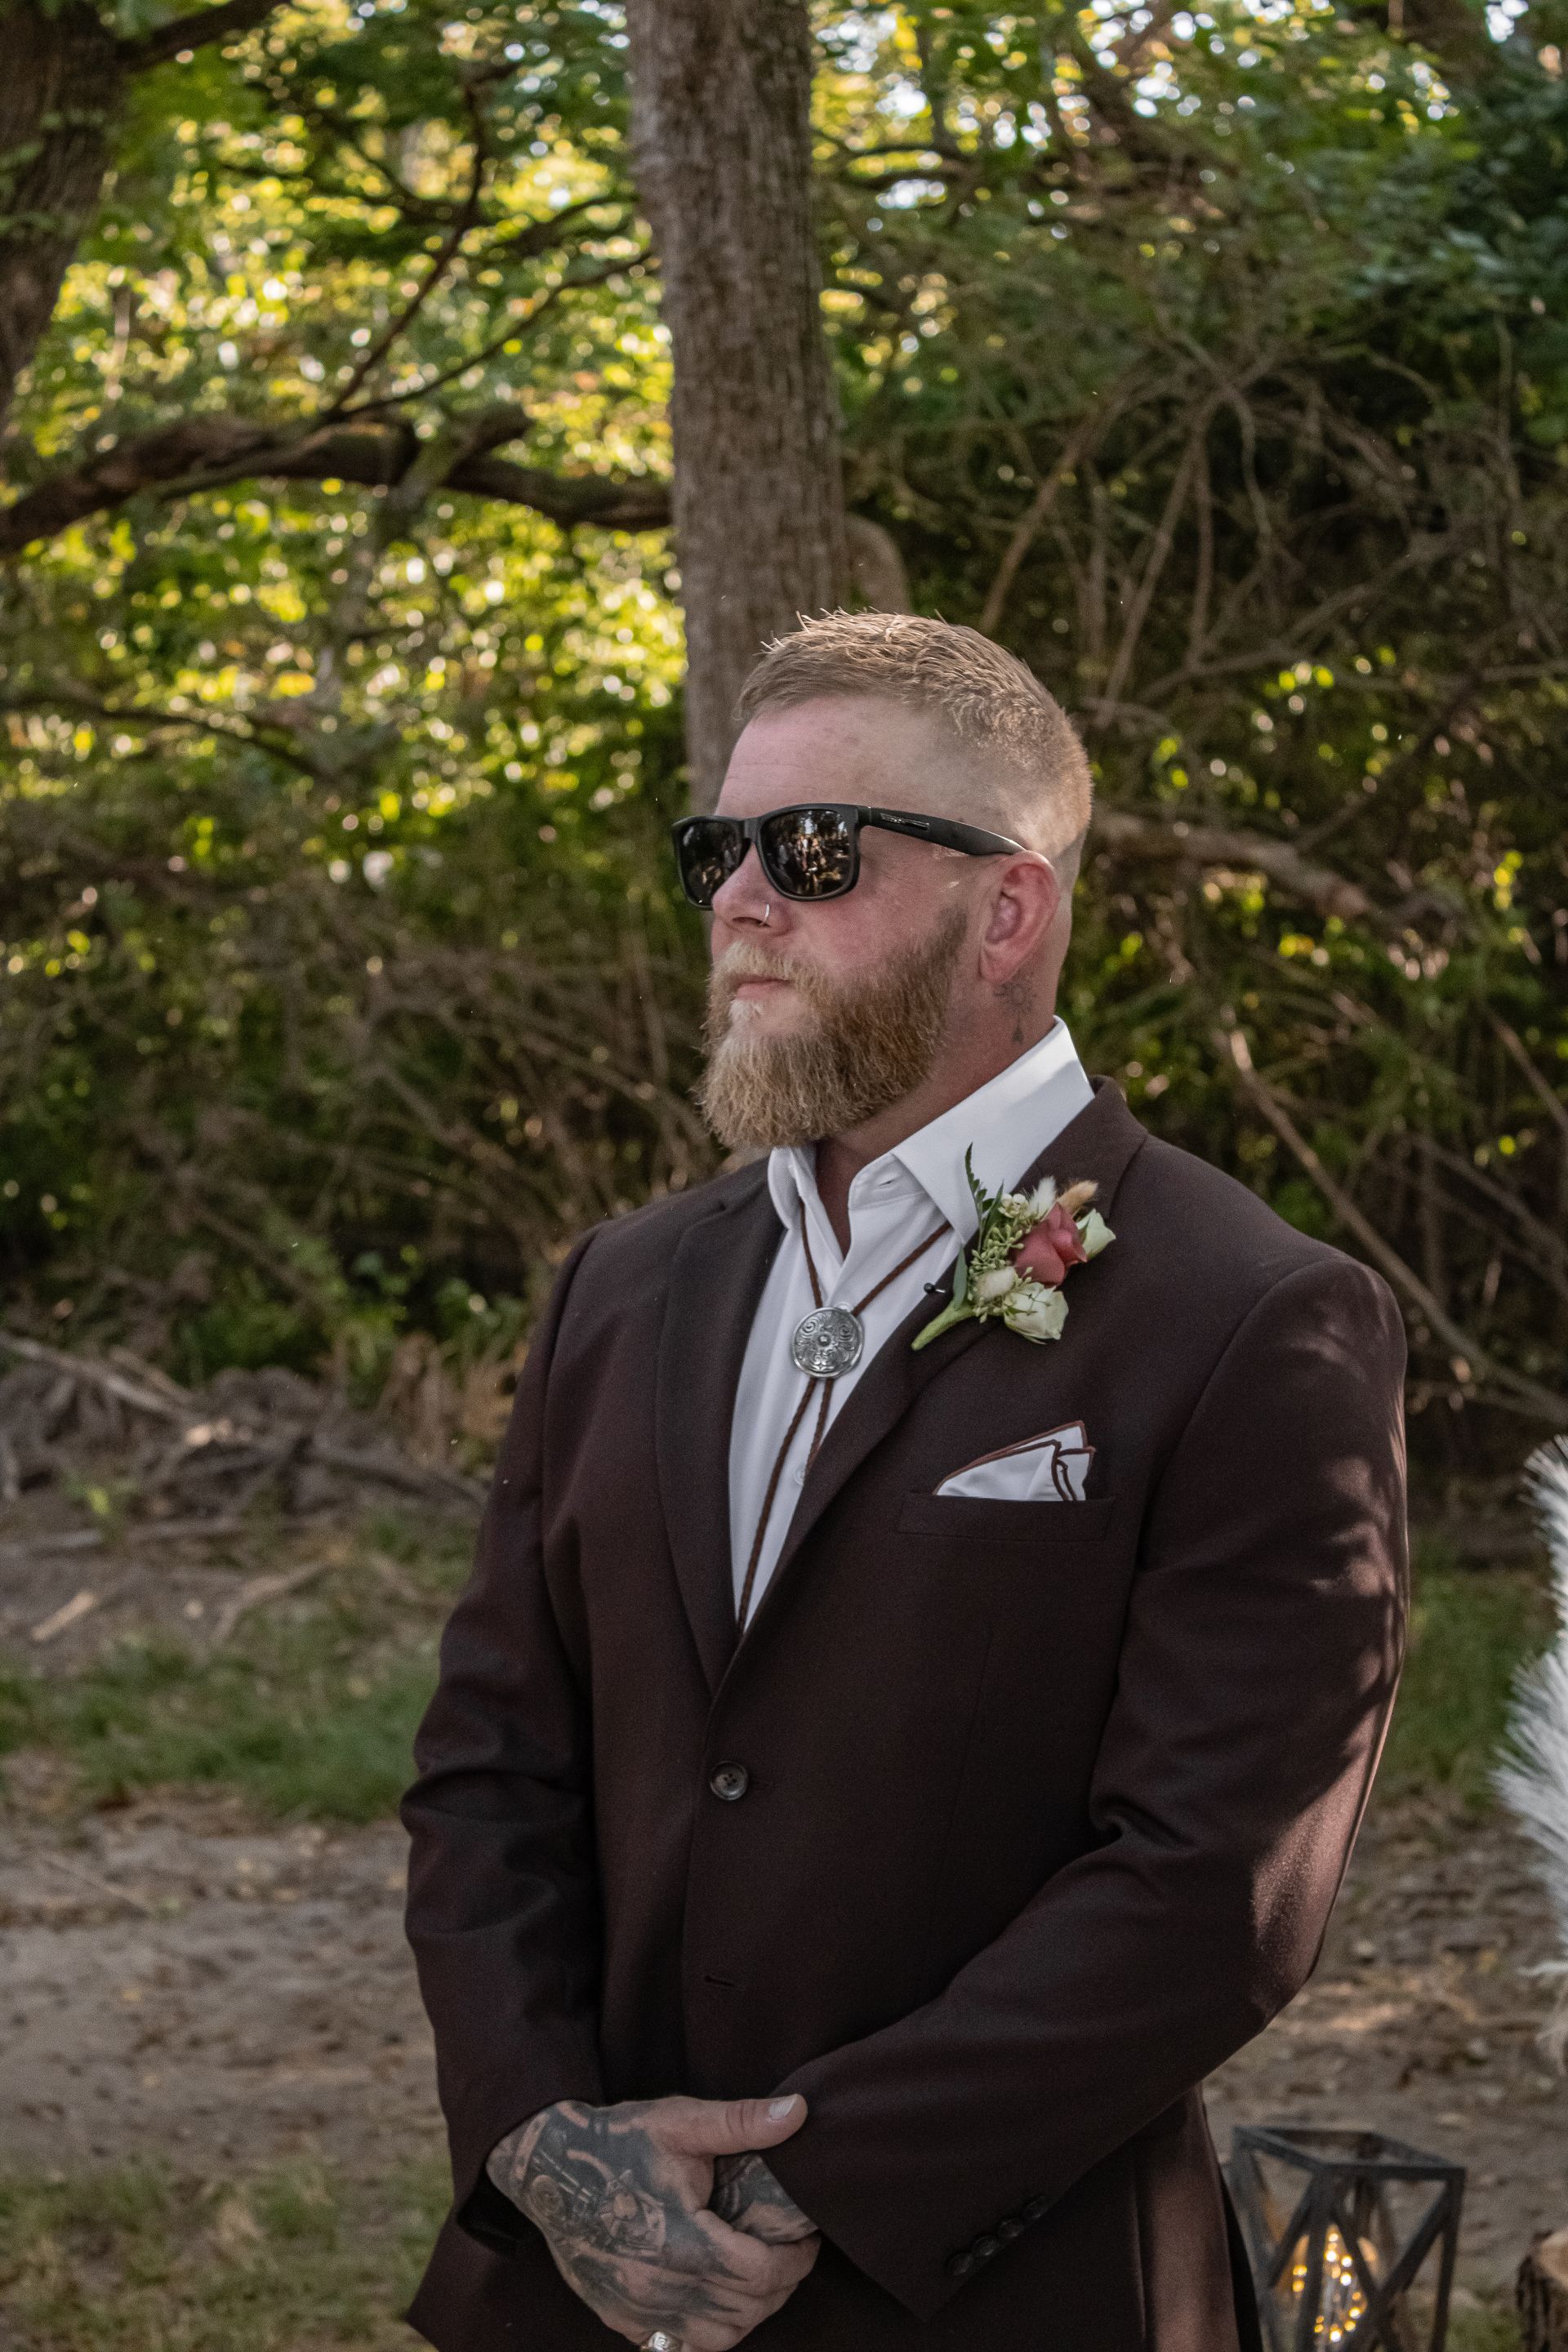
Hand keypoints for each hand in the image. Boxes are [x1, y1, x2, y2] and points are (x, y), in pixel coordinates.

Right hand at [486, 2092, 819, 2349]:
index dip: (795, 2261)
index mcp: (681, 2241)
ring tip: (759, 2276)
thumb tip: (801, 2112)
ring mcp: (637, 2311)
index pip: (760, 2275)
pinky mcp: (621, 2319)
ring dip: (749, 2313)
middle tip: (790, 2253)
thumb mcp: (681, 2120)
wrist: (550, 2167)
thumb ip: (742, 2122)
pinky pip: (679, 2345)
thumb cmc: (620, 2140)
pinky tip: (716, 2296)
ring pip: (717, 2338)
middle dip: (780, 2284)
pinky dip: (708, 2329)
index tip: (806, 2239)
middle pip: (745, 2310)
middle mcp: (659, 2288)